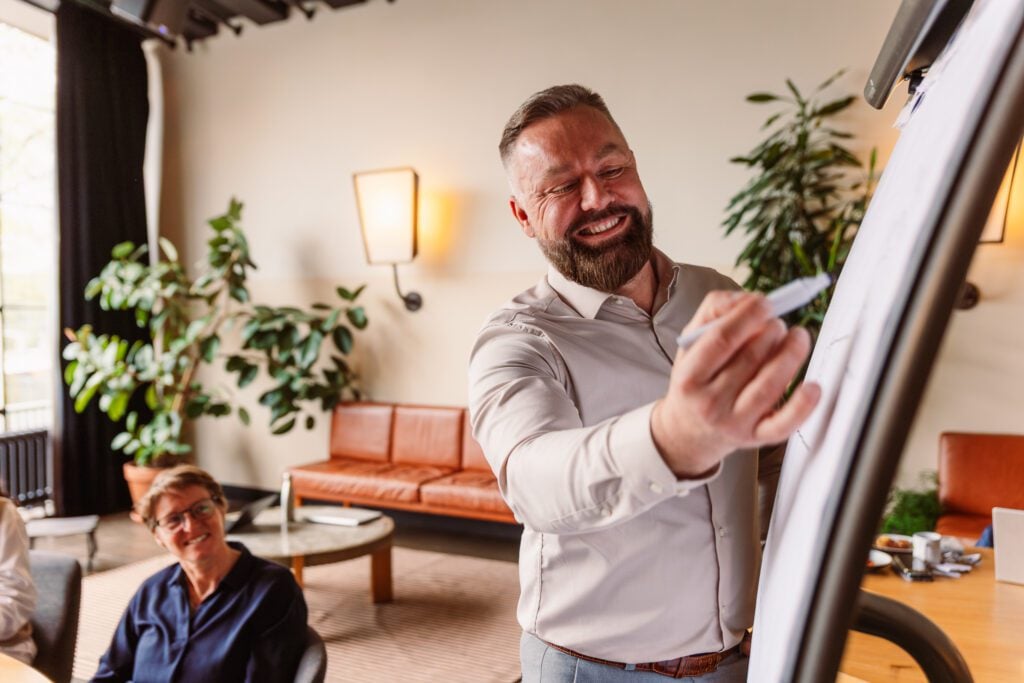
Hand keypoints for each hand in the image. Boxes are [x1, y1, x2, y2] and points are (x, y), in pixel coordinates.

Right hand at [651, 291, 820, 477]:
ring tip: (798, 337)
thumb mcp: (690, 344)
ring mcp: (734, 423)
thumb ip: (714, 311)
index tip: (766, 303)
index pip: (722, 339)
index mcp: (689, 377)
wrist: (690, 431)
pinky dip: (802, 405)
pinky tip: (813, 386)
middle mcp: (709, 403)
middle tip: (778, 323)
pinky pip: (783, 424)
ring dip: (791, 354)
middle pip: (750, 359)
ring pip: (770, 385)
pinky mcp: (756, 438)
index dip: (748, 316)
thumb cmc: (695, 380)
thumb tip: (750, 299)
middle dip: (772, 332)